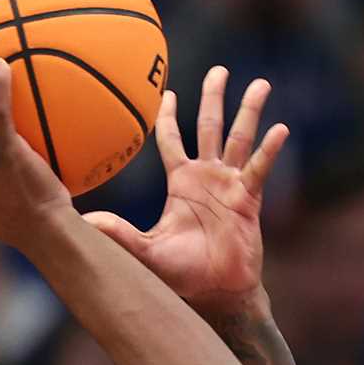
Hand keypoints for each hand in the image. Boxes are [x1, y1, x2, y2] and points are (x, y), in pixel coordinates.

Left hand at [82, 67, 287, 312]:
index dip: (169, 116)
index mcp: (182, 182)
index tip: (167, 92)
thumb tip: (83, 221)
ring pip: (240, 139)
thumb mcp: (145, 250)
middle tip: (220, 70)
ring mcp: (230, 185)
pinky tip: (280, 129)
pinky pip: (258, 168)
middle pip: (211, 126)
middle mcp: (207, 177)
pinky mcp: (249, 199)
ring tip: (261, 84)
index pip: (172, 140)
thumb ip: (118, 233)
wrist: (216, 294)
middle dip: (214, 97)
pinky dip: (268, 150)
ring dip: (250, 111)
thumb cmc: (182, 275)